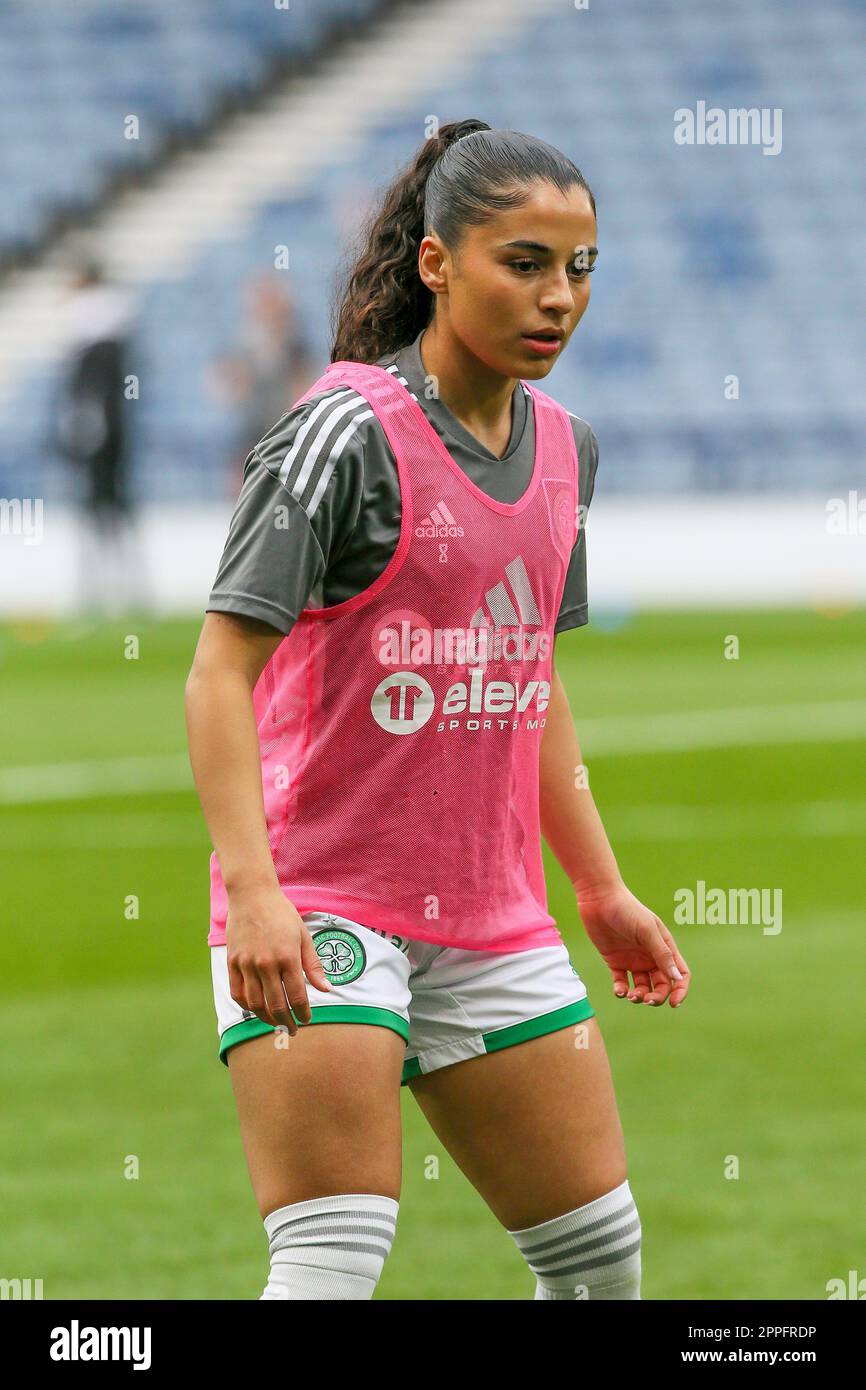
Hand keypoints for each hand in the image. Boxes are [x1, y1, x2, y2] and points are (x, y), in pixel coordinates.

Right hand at [226, 885, 333, 1036]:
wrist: (252, 895)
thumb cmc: (282, 914)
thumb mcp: (304, 936)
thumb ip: (313, 966)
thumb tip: (327, 990)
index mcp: (288, 957)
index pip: (298, 996)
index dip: (303, 1012)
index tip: (307, 1019)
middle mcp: (266, 964)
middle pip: (277, 1005)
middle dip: (287, 1022)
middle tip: (293, 1030)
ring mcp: (247, 963)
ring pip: (256, 1003)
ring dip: (267, 1018)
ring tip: (276, 1023)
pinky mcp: (232, 962)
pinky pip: (237, 993)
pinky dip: (247, 1006)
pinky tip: (256, 1009)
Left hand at [575, 879, 689, 1008]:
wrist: (599, 898)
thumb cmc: (627, 909)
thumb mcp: (647, 931)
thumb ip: (662, 954)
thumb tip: (677, 978)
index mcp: (664, 947)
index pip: (679, 974)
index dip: (680, 990)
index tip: (675, 1003)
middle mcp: (650, 956)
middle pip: (661, 984)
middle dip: (657, 997)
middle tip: (647, 1000)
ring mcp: (633, 960)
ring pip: (642, 987)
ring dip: (639, 996)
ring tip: (632, 996)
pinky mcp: (615, 962)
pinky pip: (622, 982)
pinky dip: (622, 991)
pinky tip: (620, 991)